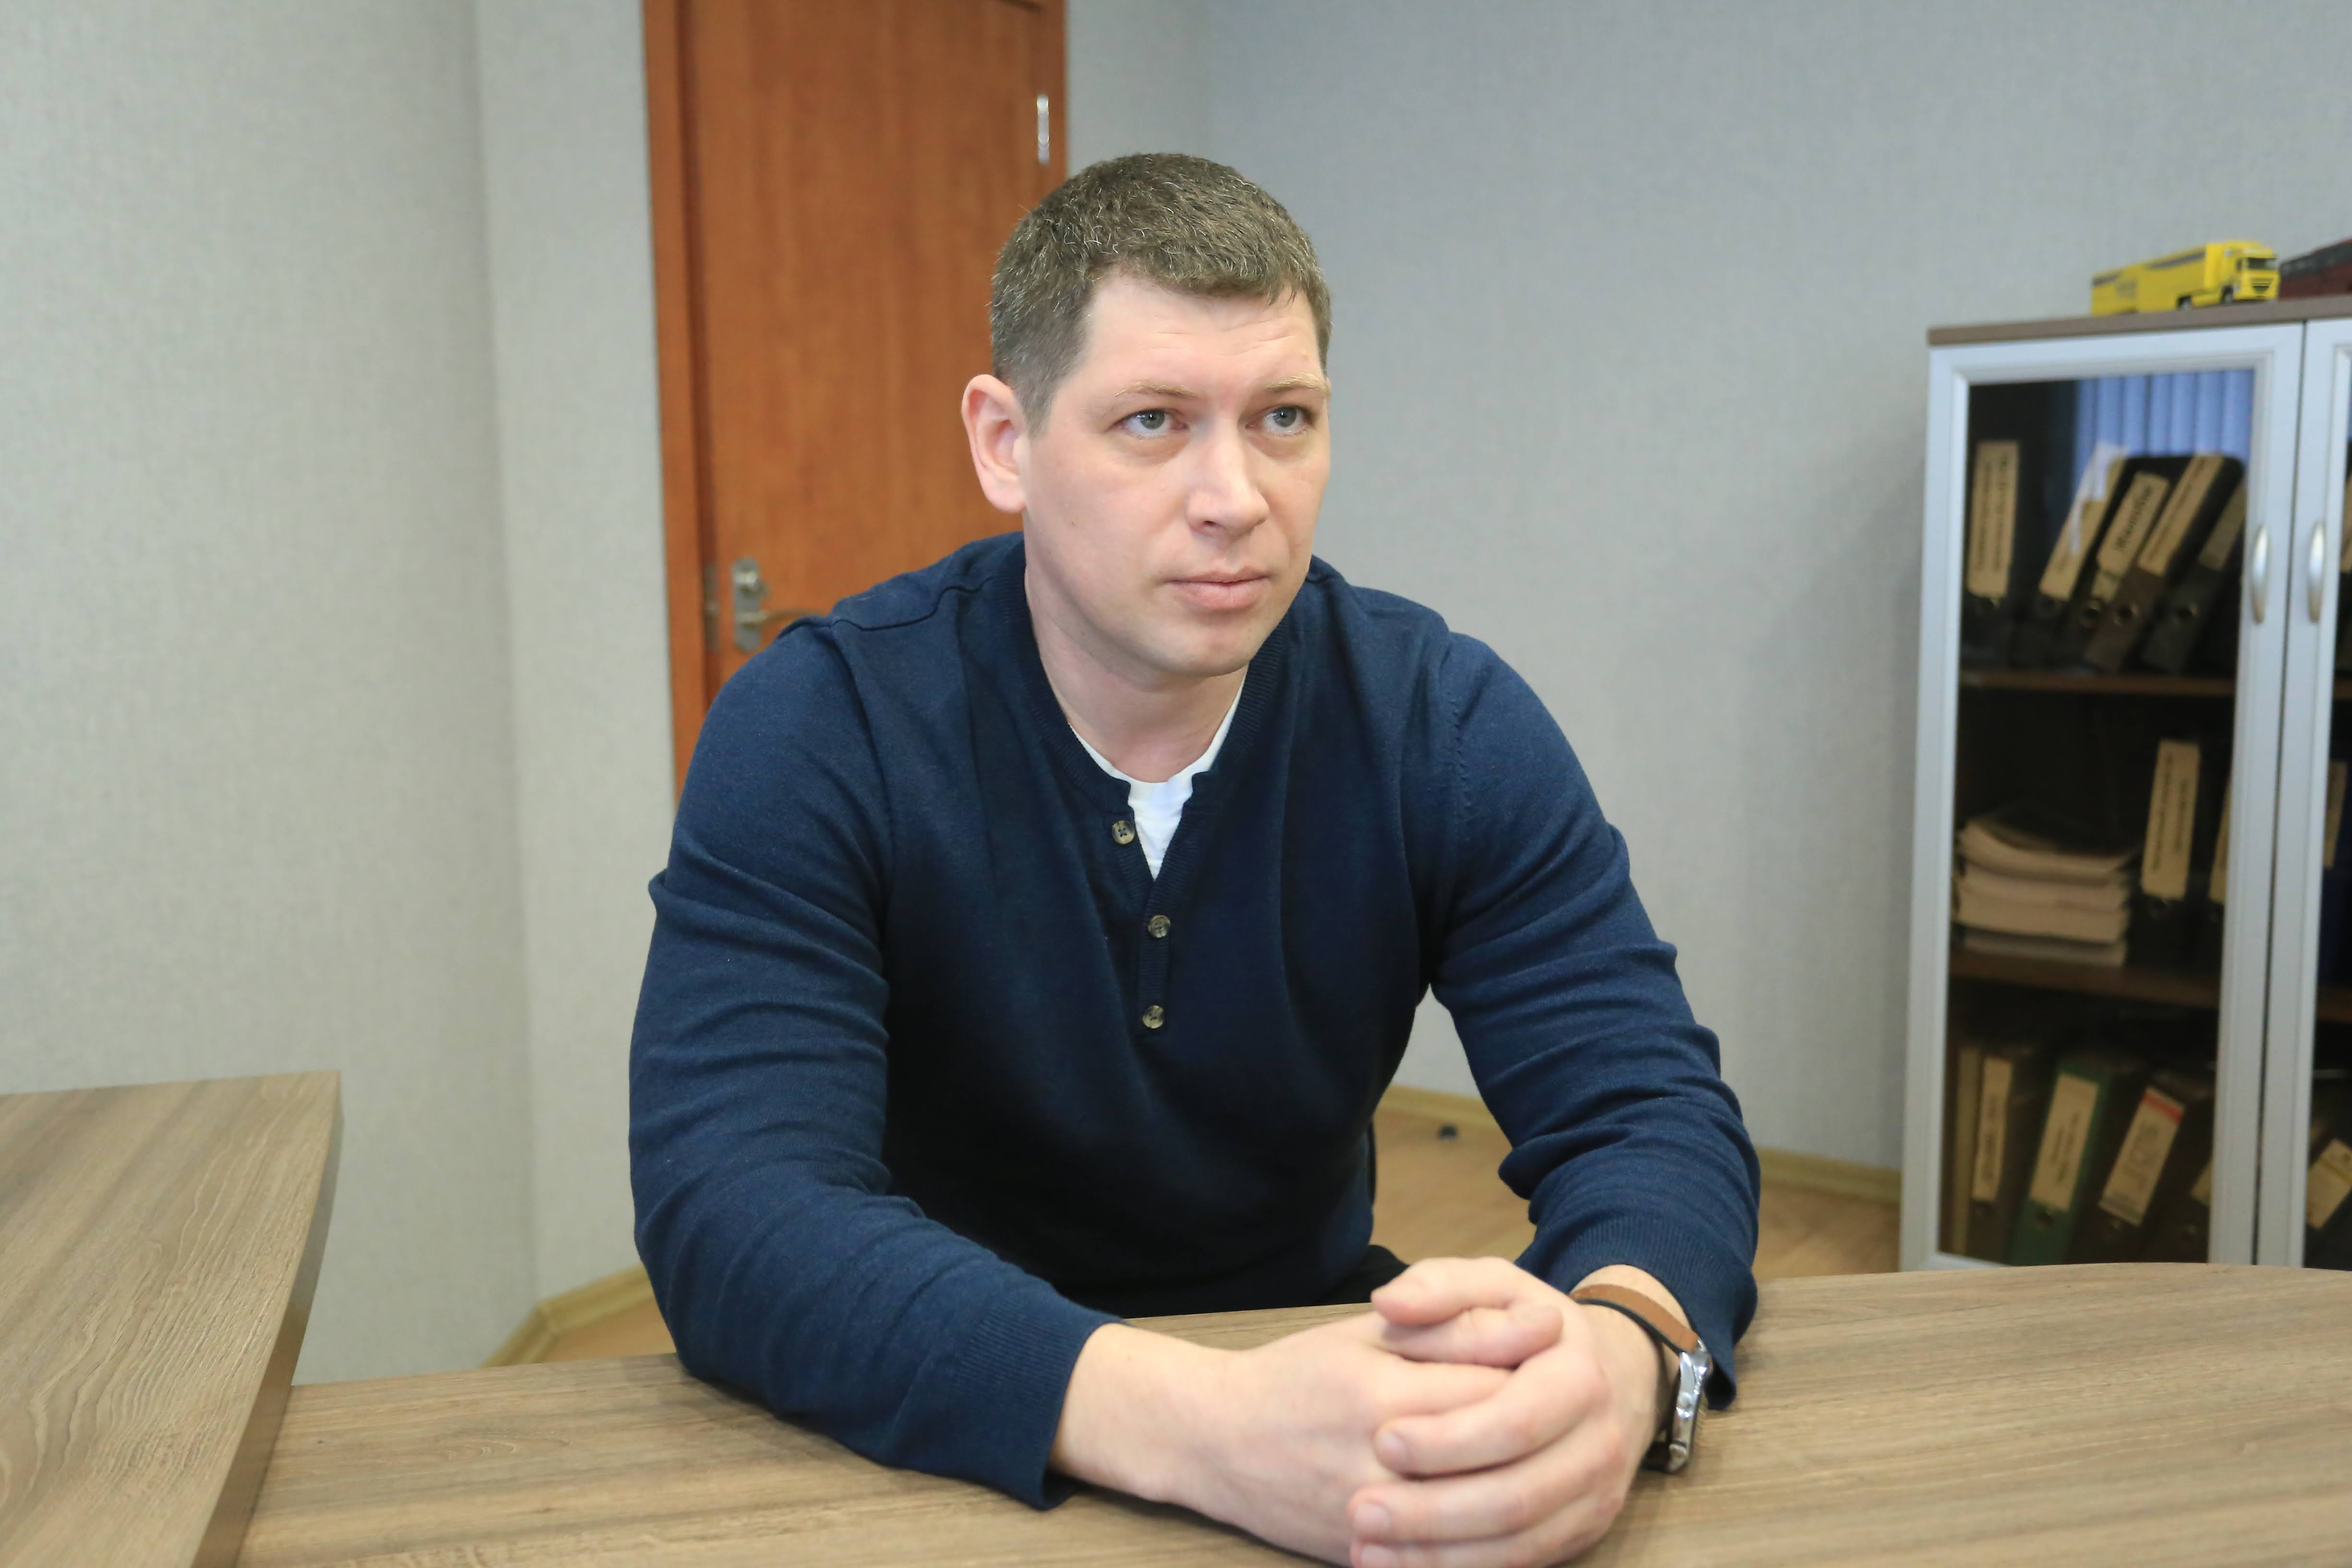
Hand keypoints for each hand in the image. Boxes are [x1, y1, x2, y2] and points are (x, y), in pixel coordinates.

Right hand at [1052, 1300, 1561, 1565]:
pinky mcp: (1362, 1559)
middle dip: (1539, 1442)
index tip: (1553, 1369)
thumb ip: (1454, 1327)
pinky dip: (1486, 1549)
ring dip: (1525, 1500)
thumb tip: (1541, 1325)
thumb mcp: (1371, 1333)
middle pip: (1496, 1461)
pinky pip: (1445, 1565)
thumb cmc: (1299, 1374)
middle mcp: (1374, 1463)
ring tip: (1544, 1470)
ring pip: (1481, 1524)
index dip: (1536, 1382)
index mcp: (1378, 1395)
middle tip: (1558, 1424)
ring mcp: (1369, 1519)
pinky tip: (1510, 1525)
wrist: (1218, 1438)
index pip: (1496, 1395)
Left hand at [1344, 1258, 1675, 1567]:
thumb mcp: (1494, 1284)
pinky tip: (1402, 1566)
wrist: (1612, 1375)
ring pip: (1518, 1545)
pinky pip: (1522, 1564)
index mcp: (1577, 1377)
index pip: (1513, 1421)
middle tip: (1359, 1510)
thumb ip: (1441, 1287)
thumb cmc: (1531, 1324)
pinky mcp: (1581, 1533)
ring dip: (1439, 1555)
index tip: (1380, 1439)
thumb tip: (1389, 1303)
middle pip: (1515, 1496)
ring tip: (1366, 1550)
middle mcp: (1598, 1444)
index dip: (1447, 1438)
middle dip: (1432, 1511)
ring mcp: (1595, 1496)